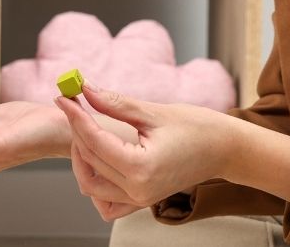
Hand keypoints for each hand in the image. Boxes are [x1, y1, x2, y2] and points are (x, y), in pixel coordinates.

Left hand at [57, 83, 244, 219]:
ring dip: (82, 156)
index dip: (75, 115)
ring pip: (91, 184)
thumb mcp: (153, 111)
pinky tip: (99, 156)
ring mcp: (140, 199)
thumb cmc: (198, 127)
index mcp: (141, 168)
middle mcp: (138, 190)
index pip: (94, 140)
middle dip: (77, 130)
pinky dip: (96, 181)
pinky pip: (107, 199)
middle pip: (90, 160)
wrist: (225, 149)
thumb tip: (84, 88)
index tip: (64, 96)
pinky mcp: (142, 200)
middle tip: (73, 105)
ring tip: (86, 128)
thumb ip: (115, 103)